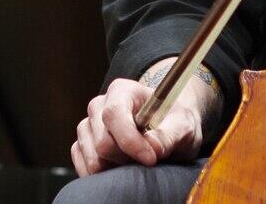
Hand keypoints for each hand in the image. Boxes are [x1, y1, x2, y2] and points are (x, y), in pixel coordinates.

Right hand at [70, 66, 212, 176]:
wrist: (169, 128)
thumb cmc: (174, 122)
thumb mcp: (183, 125)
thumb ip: (170, 135)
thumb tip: (152, 147)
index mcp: (122, 91)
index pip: (114, 114)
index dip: (129, 141)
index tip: (150, 158)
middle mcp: (100, 105)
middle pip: (102, 141)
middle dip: (125, 158)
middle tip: (147, 160)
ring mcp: (88, 125)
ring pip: (92, 157)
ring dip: (114, 167)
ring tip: (134, 161)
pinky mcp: (83, 144)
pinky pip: (82, 164)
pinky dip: (100, 174)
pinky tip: (118, 170)